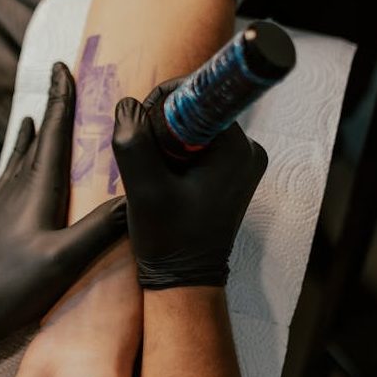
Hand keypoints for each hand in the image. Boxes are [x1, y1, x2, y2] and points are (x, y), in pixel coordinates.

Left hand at [0, 63, 125, 362]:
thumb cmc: (12, 286)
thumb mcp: (63, 261)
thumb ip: (98, 230)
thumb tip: (134, 199)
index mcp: (36, 190)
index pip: (53, 134)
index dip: (60, 100)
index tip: (63, 68)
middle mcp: (17, 187)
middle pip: (39, 138)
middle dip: (54, 109)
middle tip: (64, 82)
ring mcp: (2, 202)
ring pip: (23, 156)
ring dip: (37, 133)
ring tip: (41, 114)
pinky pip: (12, 175)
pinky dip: (21, 158)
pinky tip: (18, 163)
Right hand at [112, 79, 267, 288]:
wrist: (185, 279)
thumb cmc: (169, 239)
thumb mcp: (143, 188)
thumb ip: (133, 140)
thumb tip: (129, 106)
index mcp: (236, 148)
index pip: (196, 97)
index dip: (161, 104)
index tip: (142, 130)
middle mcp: (248, 150)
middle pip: (194, 111)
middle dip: (162, 128)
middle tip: (146, 161)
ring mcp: (242, 162)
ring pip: (193, 128)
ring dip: (167, 143)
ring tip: (155, 176)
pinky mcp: (232, 173)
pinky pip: (199, 146)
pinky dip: (177, 156)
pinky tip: (165, 182)